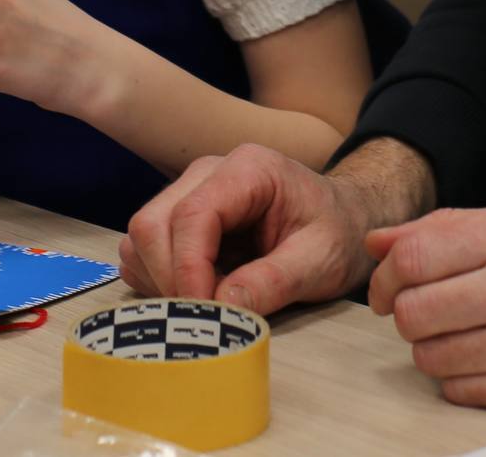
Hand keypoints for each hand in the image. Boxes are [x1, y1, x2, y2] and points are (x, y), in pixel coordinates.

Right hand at [120, 143, 381, 312]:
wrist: (343, 220)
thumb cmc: (336, 233)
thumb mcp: (321, 260)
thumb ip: (275, 280)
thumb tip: (225, 305)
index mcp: (248, 169)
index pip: (192, 215)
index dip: (188, 269)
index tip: (205, 313)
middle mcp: (208, 173)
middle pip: (152, 224)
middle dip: (169, 278)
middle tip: (206, 316)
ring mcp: (189, 192)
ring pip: (141, 238)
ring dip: (161, 281)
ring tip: (210, 302)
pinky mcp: (179, 217)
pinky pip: (144, 250)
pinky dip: (159, 280)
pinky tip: (201, 292)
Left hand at [366, 204, 485, 410]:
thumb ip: (453, 227)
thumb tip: (381, 242)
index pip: (412, 258)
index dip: (386, 275)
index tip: (389, 285)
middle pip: (411, 313)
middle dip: (407, 312)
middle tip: (428, 310)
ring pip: (429, 357)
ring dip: (434, 347)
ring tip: (465, 333)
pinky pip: (461, 391)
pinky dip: (462, 378)